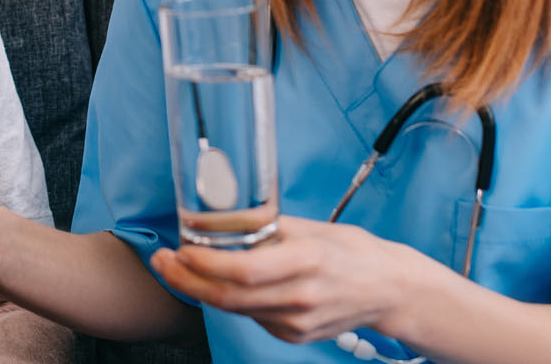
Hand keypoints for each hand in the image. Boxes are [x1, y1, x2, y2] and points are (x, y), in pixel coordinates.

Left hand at [149, 215, 428, 345]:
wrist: (389, 291)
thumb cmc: (352, 251)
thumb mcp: (313, 227)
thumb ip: (270, 227)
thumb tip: (227, 215)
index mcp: (307, 262)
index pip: (243, 270)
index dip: (204, 263)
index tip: (179, 248)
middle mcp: (300, 297)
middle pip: (229, 297)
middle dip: (186, 279)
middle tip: (161, 260)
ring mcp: (297, 323)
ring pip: (234, 309)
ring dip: (200, 289)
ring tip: (178, 266)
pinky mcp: (294, 336)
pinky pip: (251, 316)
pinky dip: (229, 299)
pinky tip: (219, 282)